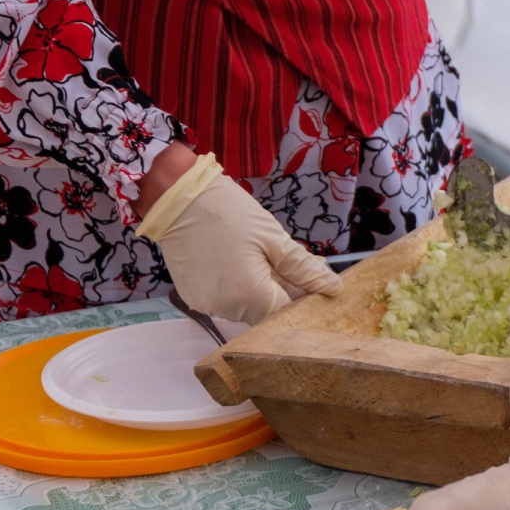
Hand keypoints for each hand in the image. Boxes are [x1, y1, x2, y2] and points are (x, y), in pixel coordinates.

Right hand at [137, 152, 340, 325]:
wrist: (176, 195)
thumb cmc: (227, 210)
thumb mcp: (273, 237)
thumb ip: (304, 269)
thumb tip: (333, 288)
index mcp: (249, 295)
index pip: (288, 314)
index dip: (304, 302)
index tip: (313, 286)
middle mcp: (227, 308)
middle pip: (267, 314)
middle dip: (283, 294)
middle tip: (287, 266)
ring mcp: (207, 305)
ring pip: (247, 309)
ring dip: (261, 291)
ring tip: (261, 259)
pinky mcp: (194, 299)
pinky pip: (227, 302)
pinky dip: (238, 288)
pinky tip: (237, 263)